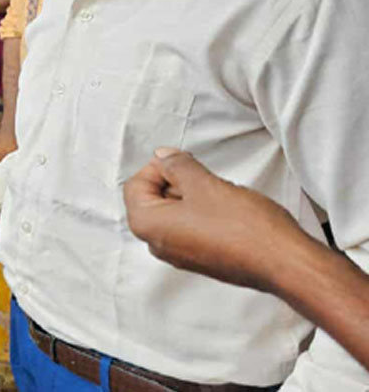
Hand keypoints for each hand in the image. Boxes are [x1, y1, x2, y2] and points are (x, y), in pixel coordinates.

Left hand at [123, 147, 308, 292]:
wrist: (282, 262)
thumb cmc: (243, 226)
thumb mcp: (204, 183)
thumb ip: (177, 165)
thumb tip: (162, 156)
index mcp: (147, 225)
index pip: (135, 184)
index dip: (159, 167)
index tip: (183, 161)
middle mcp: (156, 244)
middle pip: (153, 199)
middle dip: (176, 181)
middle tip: (203, 176)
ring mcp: (179, 254)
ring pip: (174, 212)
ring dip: (192, 195)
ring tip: (219, 193)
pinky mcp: (201, 259)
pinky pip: (190, 227)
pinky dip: (202, 212)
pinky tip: (227, 209)